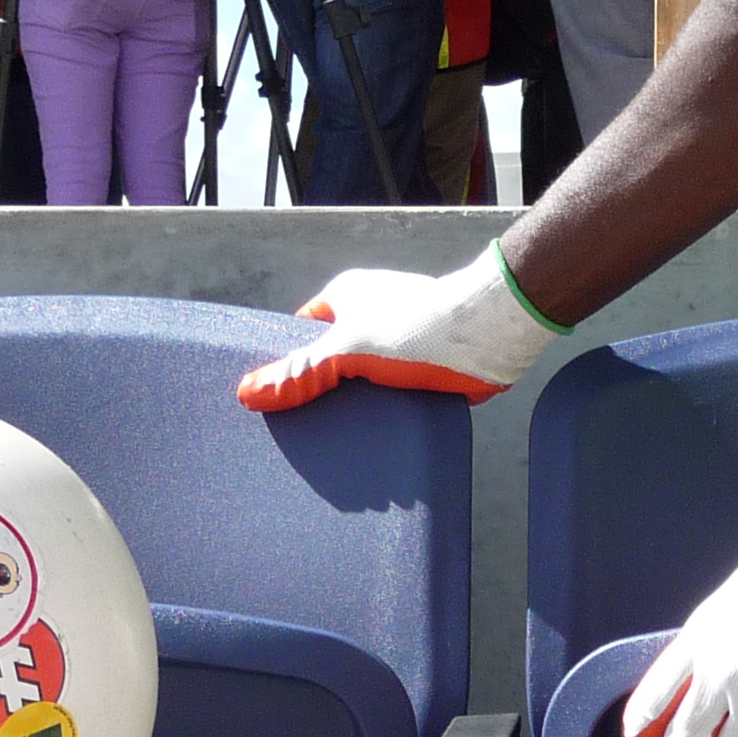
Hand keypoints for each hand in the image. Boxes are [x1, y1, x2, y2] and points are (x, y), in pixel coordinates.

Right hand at [235, 243, 560, 412]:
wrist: (488, 338)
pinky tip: (373, 438)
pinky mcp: (424, 368)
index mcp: (346, 297)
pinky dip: (384, 414)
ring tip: (334, 439)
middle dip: (321, 388)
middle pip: (331, 358)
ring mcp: (399, 342)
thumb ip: (300, 374)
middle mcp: (371, 315)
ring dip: (355, 405)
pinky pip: (393, 395)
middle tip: (301, 424)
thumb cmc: (420, 327)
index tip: (275, 395)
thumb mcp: (346, 351)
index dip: (287, 361)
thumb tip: (248, 393)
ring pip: (363, 379)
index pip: (301, 331)